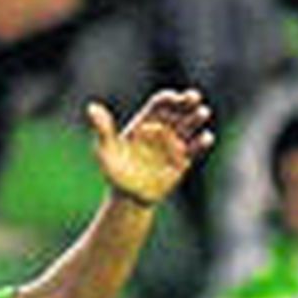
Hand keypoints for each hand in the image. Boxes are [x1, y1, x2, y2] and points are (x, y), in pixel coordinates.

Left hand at [88, 88, 213, 207]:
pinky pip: (195, 148)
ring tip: (202, 113)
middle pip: (179, 110)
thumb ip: (102, 129)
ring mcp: (174, 144)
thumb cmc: (115, 173)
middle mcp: (162, 129)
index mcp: (146, 122)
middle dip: (188, 101)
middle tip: (194, 98)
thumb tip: (91, 108)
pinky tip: (205, 138)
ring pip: (190, 125)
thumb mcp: (105, 151)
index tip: (174, 98)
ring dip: (197, 117)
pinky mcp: (183, 160)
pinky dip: (202, 142)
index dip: (169, 98)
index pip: (160, 104)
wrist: (127, 199)